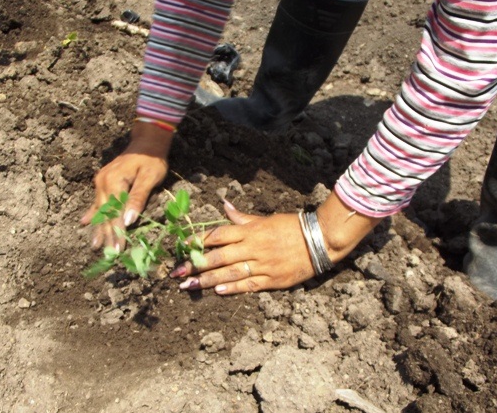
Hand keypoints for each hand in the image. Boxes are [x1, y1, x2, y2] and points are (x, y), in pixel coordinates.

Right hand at [81, 121, 174, 249]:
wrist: (146, 142)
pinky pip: (97, 201)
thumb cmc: (152, 160)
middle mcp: (104, 182)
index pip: (115, 213)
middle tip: (109, 254)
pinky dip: (92, 214)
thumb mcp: (149, 177)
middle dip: (107, 235)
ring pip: (100, 209)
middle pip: (105, 214)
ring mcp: (101, 182)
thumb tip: (129, 220)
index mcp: (115, 182)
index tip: (118, 249)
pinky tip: (84, 223)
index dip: (117, 232)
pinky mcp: (103, 182)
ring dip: (98, 228)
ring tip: (95, 246)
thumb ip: (138, 198)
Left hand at [169, 194, 382, 293]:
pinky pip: (249, 284)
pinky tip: (217, 291)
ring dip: (207, 280)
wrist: (320, 240)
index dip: (197, 241)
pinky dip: (233, 288)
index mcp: (250, 230)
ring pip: (229, 273)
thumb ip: (242, 217)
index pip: (218, 235)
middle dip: (195, 264)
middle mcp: (253, 247)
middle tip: (176, 272)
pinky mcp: (273, 279)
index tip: (181, 247)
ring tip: (189, 285)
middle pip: (218, 256)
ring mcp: (263, 264)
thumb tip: (223, 205)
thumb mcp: (265, 218)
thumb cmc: (291, 227)